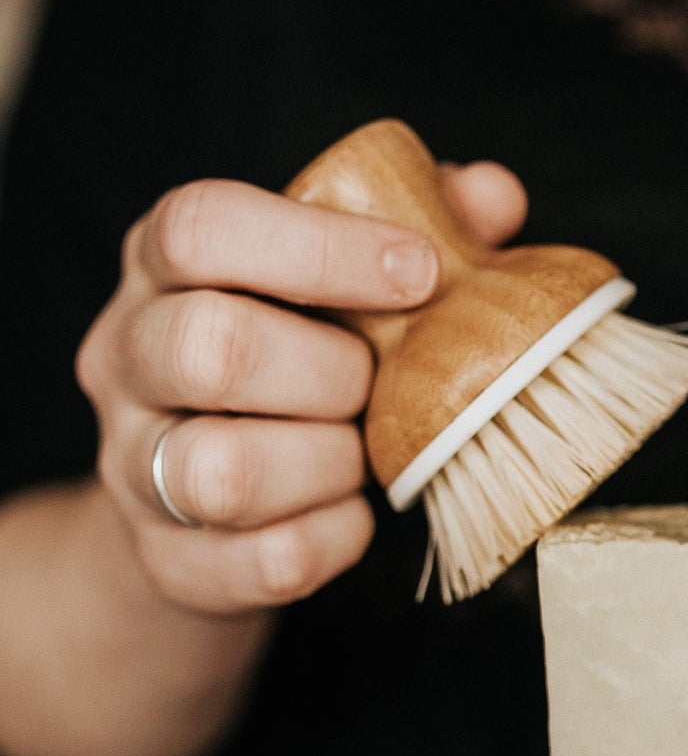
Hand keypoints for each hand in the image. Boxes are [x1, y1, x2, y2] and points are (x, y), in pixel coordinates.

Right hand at [75, 162, 526, 614]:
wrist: (210, 507)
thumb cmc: (296, 364)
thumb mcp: (342, 283)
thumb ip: (420, 226)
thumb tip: (494, 195)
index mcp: (165, 267)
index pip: (202, 226)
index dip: (323, 245)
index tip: (420, 270)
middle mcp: (126, 358)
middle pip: (210, 347)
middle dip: (334, 372)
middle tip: (379, 384)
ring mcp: (133, 466)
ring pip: (225, 470)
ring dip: (330, 464)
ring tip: (361, 452)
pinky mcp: (171, 560)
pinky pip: (271, 558)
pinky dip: (339, 538)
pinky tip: (351, 510)